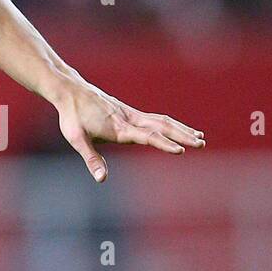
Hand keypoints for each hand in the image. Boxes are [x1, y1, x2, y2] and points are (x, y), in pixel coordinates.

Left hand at [54, 77, 204, 182]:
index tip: (180, 150)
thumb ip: (91, 159)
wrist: (70, 91)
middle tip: (201, 144)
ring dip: (181, 128)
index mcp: (119, 127)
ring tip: (200, 137)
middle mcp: (129, 119)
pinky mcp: (129, 111)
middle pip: (161, 126)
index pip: (146, 136)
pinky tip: (179, 128)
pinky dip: (170, 123)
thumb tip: (102, 179)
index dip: (163, 143)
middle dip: (181, 135)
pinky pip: (155, 117)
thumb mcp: (77, 139)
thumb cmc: (72, 117)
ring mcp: (130, 113)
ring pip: (161, 120)